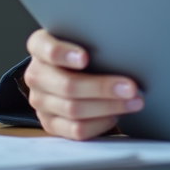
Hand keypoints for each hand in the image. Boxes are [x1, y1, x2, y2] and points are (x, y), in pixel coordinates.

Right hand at [22, 29, 143, 139]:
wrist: (69, 73)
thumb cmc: (85, 51)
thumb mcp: (84, 39)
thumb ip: (94, 41)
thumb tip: (126, 49)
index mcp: (40, 46)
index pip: (45, 48)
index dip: (63, 54)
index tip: (85, 58)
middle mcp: (36, 74)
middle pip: (67, 85)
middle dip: (102, 88)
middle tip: (131, 87)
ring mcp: (40, 101)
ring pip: (74, 110)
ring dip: (109, 107)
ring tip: (133, 102)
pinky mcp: (50, 124)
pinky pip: (76, 129)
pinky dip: (99, 123)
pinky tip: (116, 115)